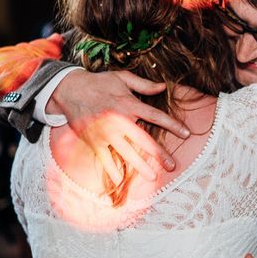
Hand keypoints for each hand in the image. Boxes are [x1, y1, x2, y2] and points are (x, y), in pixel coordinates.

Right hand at [50, 70, 190, 181]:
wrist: (69, 89)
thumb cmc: (98, 82)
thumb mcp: (121, 77)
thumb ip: (143, 84)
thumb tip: (163, 87)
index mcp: (129, 104)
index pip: (155, 116)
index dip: (172, 124)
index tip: (186, 133)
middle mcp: (119, 120)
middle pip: (143, 140)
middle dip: (158, 154)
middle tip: (172, 166)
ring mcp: (105, 132)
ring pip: (126, 152)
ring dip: (139, 166)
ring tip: (151, 177)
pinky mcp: (93, 140)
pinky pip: (105, 158)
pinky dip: (112, 170)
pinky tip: (120, 180)